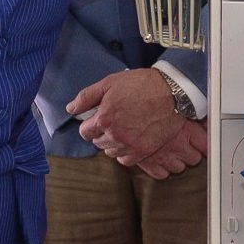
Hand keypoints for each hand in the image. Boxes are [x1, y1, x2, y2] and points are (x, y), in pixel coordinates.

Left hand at [68, 69, 205, 172]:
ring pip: (111, 152)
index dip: (90, 124)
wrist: (173, 93)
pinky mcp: (144, 151)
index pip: (85, 132)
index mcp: (104, 118)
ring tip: (124, 130)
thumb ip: (87, 97)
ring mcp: (130, 145)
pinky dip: (125, 153)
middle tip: (114, 121)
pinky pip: (126, 160)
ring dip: (113, 143)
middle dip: (102, 133)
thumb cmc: (142, 84)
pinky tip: (131, 141)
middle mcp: (114, 135)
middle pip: (98, 143)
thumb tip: (70, 109)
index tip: (98, 119)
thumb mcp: (110, 82)